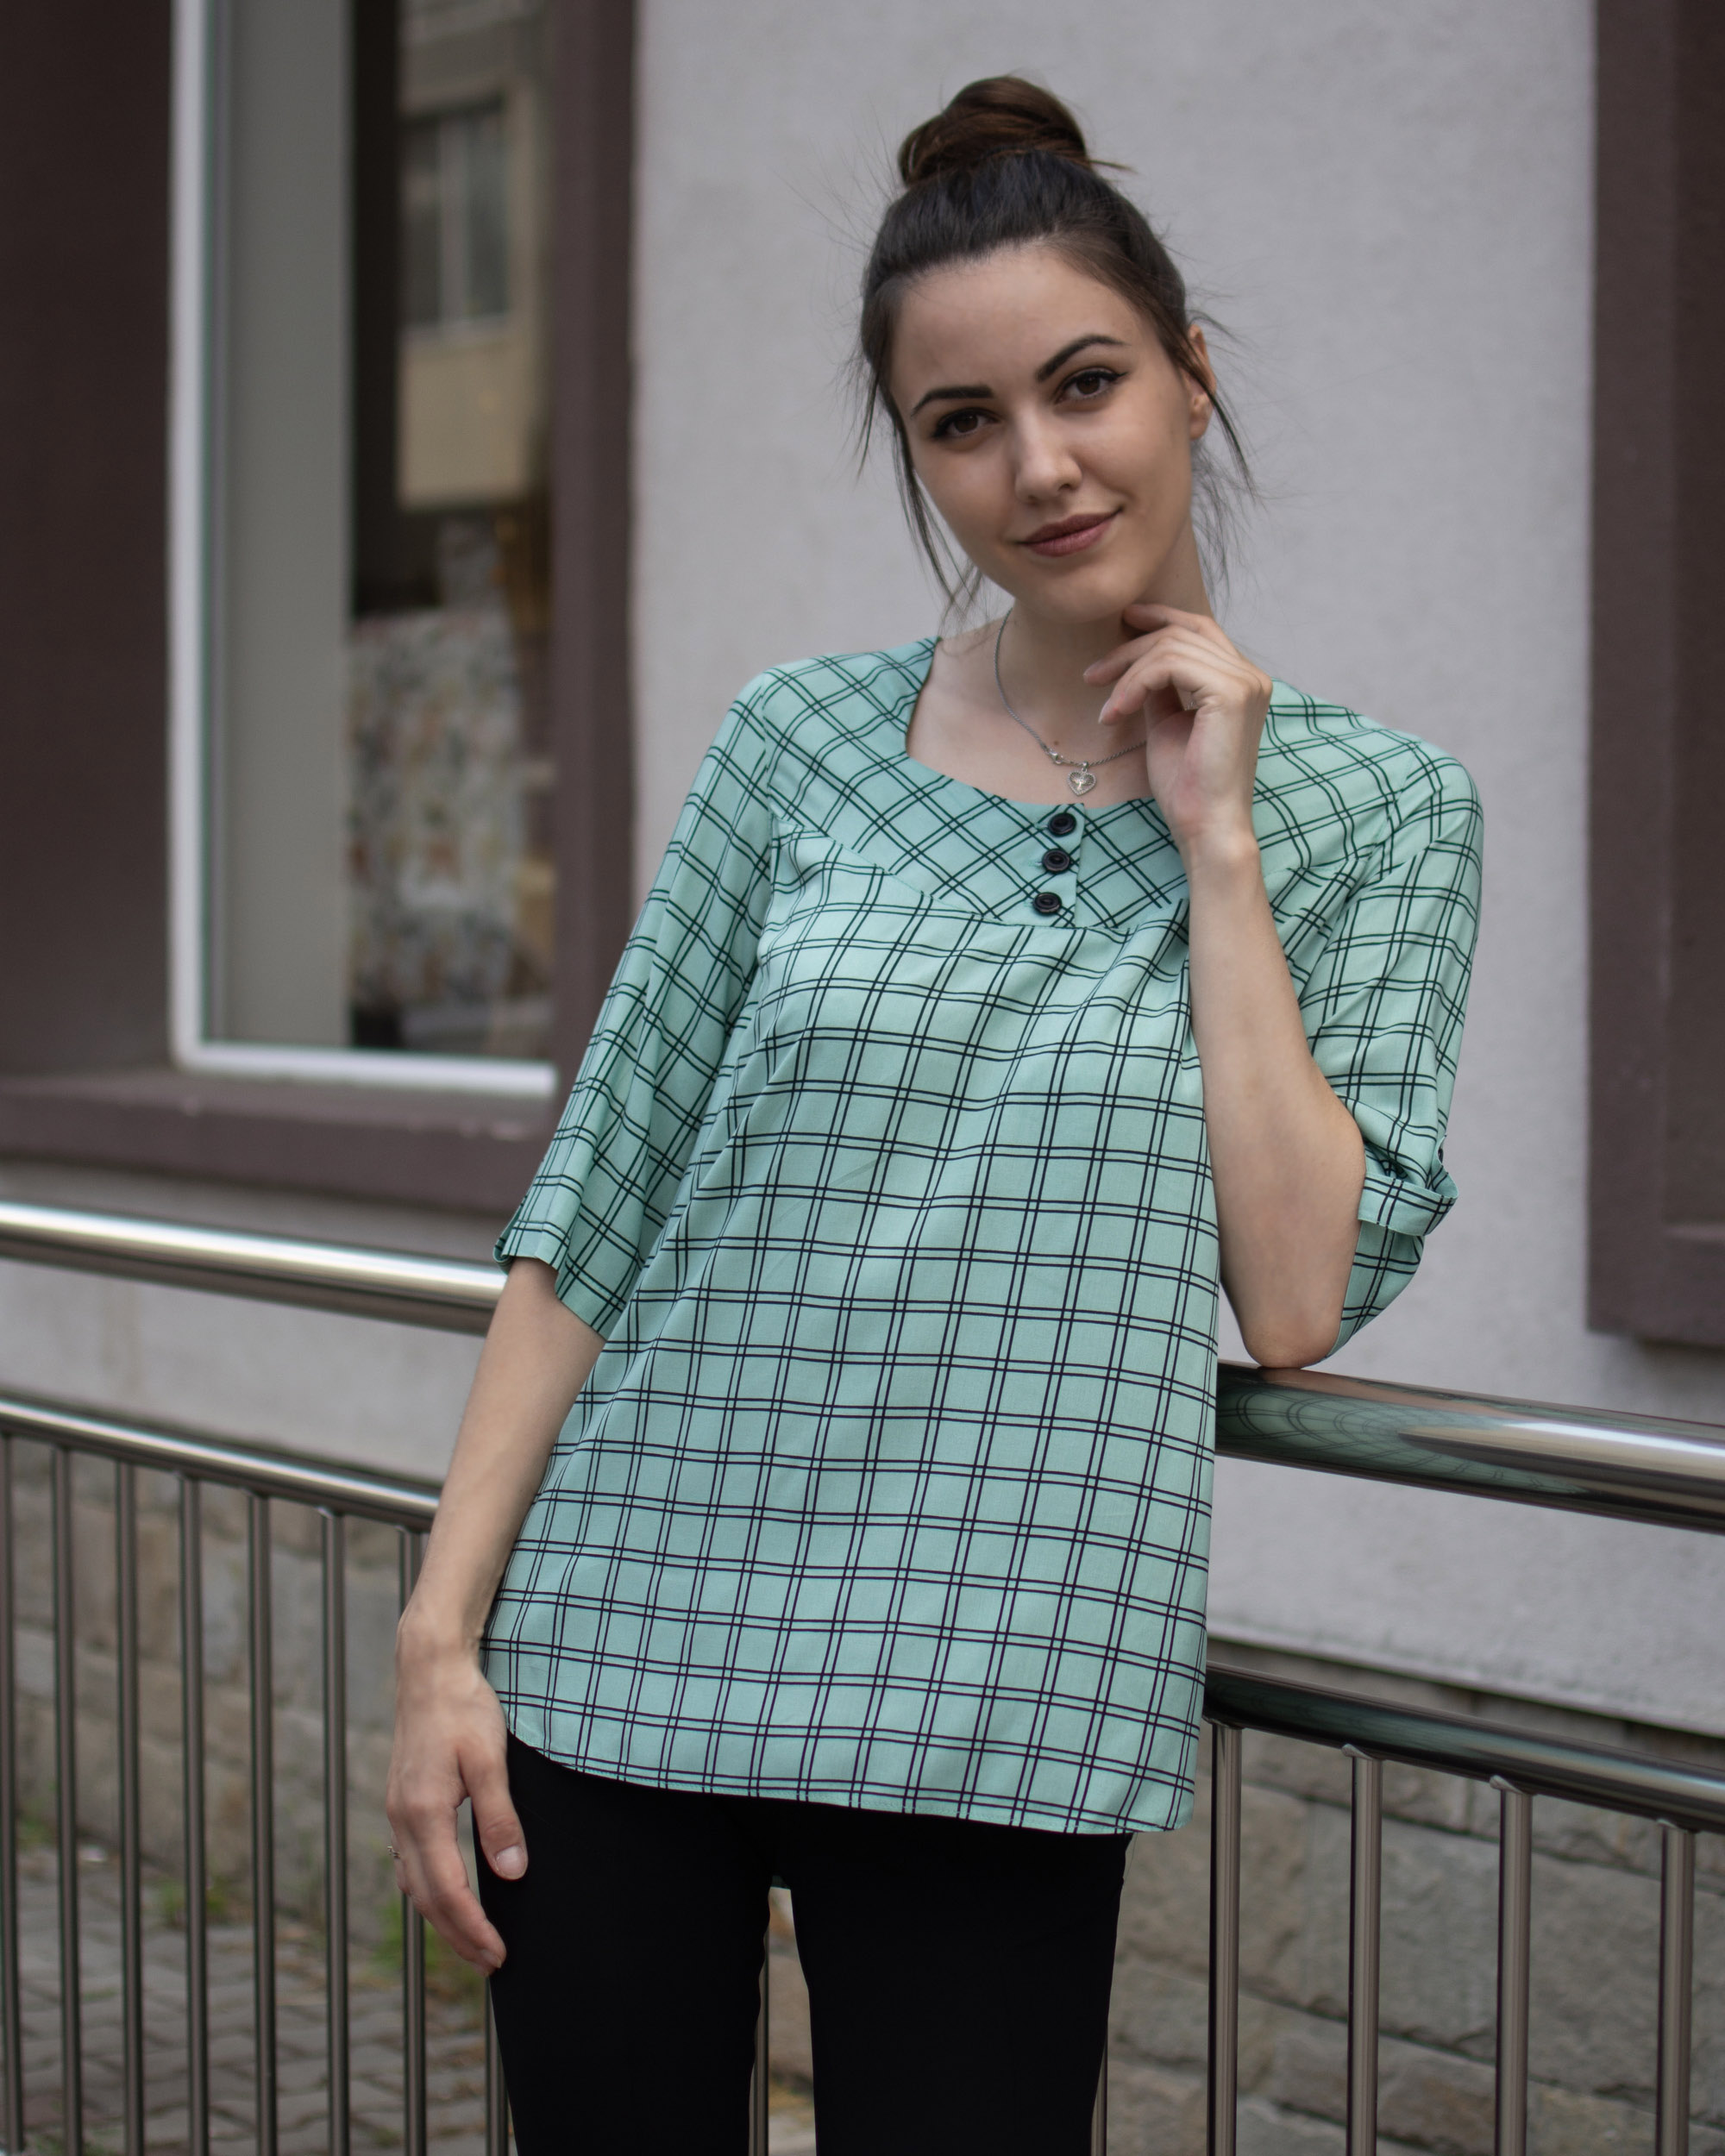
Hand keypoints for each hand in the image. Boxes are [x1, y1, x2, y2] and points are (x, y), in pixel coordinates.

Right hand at [385, 1619, 526, 1972]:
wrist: (428, 1669)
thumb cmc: (463, 1708)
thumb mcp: (490, 1759)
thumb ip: (498, 1818)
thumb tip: (512, 1872)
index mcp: (423, 1813)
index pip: (447, 1890)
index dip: (472, 1928)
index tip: (498, 1954)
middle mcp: (402, 1819)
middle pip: (426, 1898)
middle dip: (457, 1935)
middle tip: (490, 1963)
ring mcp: (397, 1812)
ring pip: (414, 1884)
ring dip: (441, 1918)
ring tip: (472, 1941)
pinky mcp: (401, 1803)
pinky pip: (409, 1862)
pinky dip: (428, 1890)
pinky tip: (445, 1895)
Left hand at [1084, 602, 1271, 858]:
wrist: (1205, 827)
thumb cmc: (1186, 787)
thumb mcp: (1167, 723)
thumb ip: (1160, 688)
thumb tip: (1138, 659)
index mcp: (1241, 681)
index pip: (1200, 629)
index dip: (1160, 618)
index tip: (1122, 622)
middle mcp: (1250, 676)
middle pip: (1183, 631)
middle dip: (1131, 647)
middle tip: (1092, 675)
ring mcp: (1245, 682)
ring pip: (1171, 647)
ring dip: (1126, 673)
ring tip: (1106, 708)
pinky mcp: (1231, 693)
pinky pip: (1170, 665)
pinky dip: (1135, 684)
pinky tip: (1117, 712)